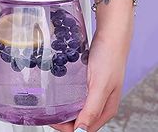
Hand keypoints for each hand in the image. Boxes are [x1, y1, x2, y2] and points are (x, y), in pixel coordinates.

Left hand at [51, 0, 134, 131]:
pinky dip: (68, 95)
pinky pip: (78, 93)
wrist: (110, 36)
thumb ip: (92, 109)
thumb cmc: (109, 58)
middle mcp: (101, 102)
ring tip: (52, 103)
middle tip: (49, 112)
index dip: (68, 128)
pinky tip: (60, 90)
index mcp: (106, 108)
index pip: (85, 127)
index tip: (52, 121)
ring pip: (78, 106)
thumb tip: (81, 131)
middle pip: (81, 118)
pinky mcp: (90, 80)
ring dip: (66, 107)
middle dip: (65, 119)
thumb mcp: (100, 85)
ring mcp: (95, 90)